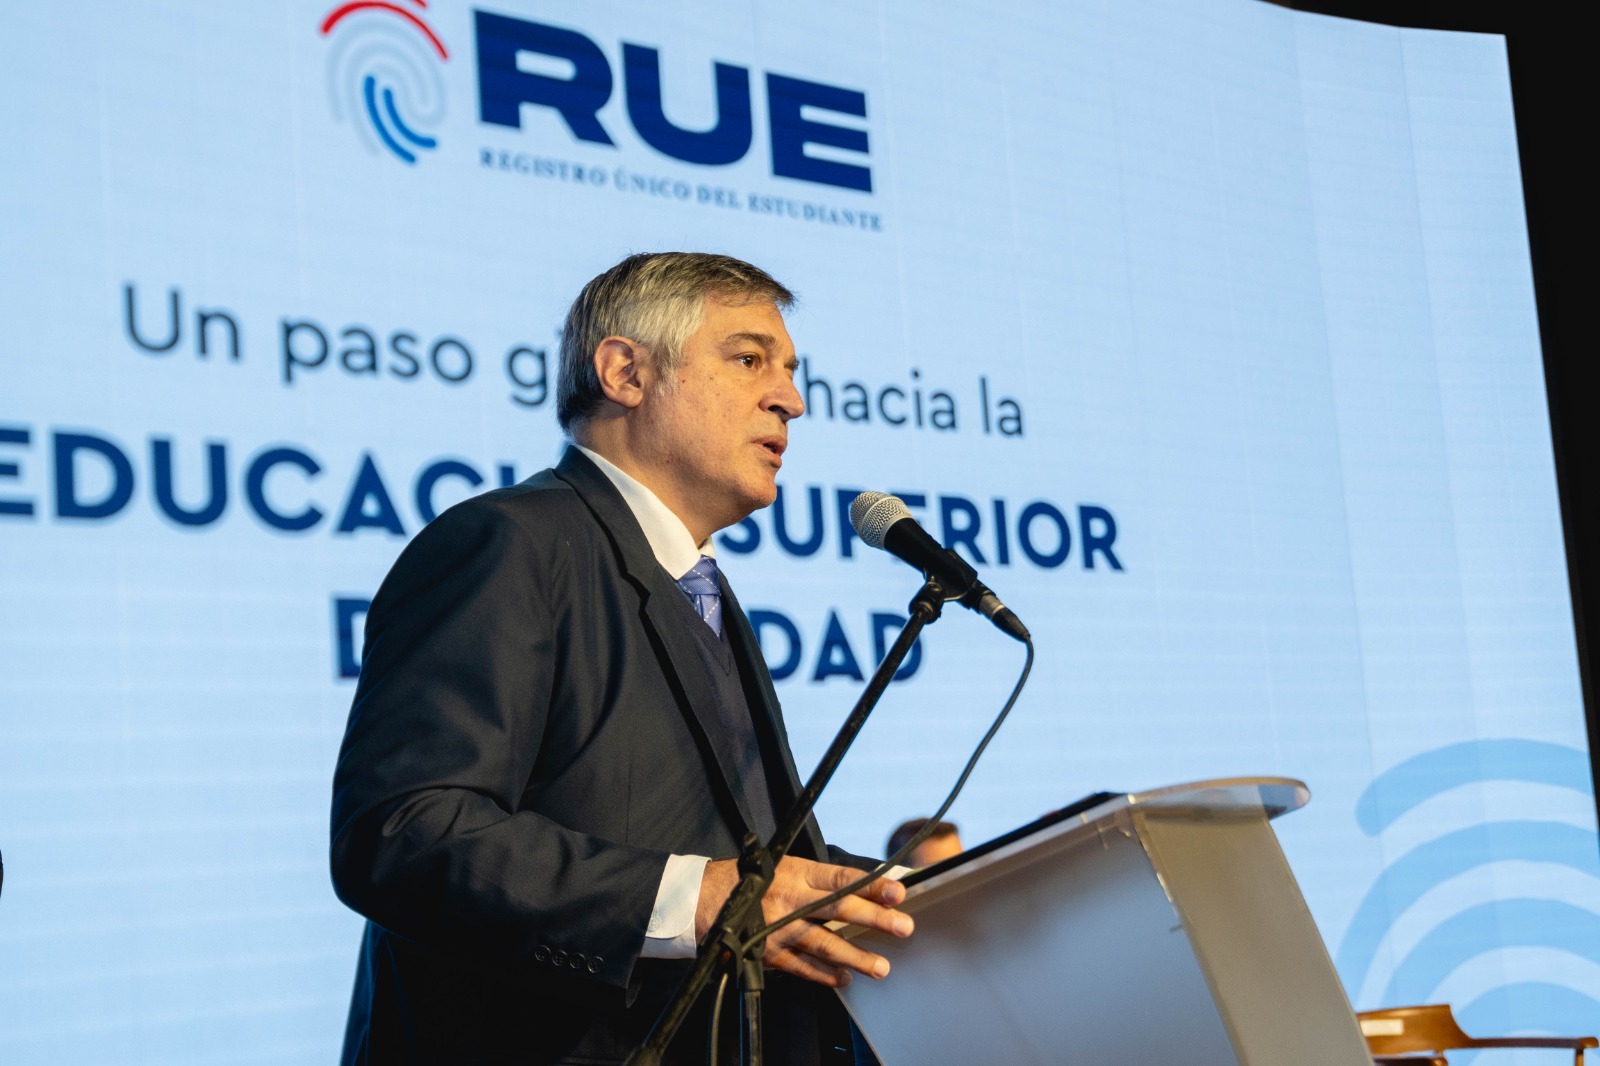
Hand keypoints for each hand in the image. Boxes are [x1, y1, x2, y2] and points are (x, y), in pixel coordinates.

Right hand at [695, 856, 912, 987]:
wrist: (703, 899)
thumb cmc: (748, 878)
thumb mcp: (782, 864)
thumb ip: (818, 877)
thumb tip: (861, 885)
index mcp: (796, 873)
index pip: (841, 878)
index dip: (871, 885)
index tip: (897, 892)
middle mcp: (790, 900)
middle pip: (840, 910)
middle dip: (874, 919)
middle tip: (903, 927)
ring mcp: (780, 929)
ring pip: (824, 944)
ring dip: (855, 956)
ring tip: (881, 967)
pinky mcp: (770, 952)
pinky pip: (802, 967)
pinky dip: (824, 975)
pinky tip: (845, 979)